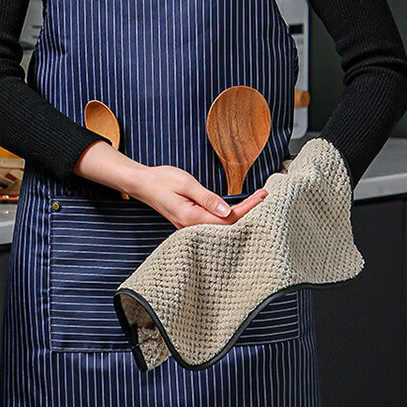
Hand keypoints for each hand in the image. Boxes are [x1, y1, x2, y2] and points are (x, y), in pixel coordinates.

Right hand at [130, 165, 268, 229]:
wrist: (142, 184)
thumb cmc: (162, 180)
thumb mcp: (186, 184)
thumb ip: (208, 198)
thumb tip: (228, 210)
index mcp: (192, 218)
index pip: (228, 217)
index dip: (248, 207)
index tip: (262, 196)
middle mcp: (192, 227)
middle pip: (228, 225)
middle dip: (249, 212)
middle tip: (264, 196)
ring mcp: (190, 226)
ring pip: (222, 225)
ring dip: (240, 214)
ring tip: (256, 202)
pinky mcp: (190, 222)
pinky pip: (214, 223)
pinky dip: (229, 216)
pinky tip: (237, 209)